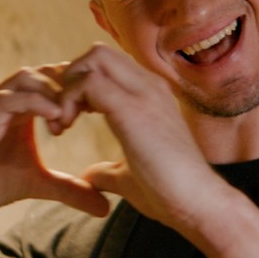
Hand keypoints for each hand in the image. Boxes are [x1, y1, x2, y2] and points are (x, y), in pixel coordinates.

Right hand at [0, 64, 110, 223]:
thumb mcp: (39, 185)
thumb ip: (71, 190)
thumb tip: (106, 207)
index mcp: (22, 105)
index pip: (57, 80)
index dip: (81, 89)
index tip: (104, 108)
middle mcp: (5, 97)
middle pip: (47, 70)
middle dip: (72, 85)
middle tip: (93, 108)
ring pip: (28, 77)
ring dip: (54, 92)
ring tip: (72, 116)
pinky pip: (7, 99)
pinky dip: (33, 102)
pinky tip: (54, 117)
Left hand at [53, 44, 229, 233]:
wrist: (198, 204)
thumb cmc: (169, 194)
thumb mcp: (130, 177)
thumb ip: (108, 171)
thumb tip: (89, 177)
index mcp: (149, 97)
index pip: (106, 66)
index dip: (79, 86)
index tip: (67, 119)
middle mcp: (148, 87)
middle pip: (97, 53)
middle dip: (69, 79)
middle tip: (60, 115)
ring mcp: (143, 93)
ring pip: (93, 58)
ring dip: (67, 86)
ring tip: (60, 123)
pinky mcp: (133, 108)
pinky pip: (88, 82)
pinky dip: (67, 99)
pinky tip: (65, 127)